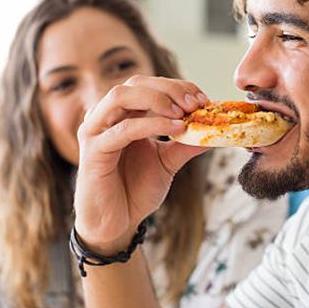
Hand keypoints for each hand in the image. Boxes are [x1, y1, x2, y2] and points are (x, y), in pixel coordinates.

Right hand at [73, 75, 208, 252]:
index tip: (203, 99)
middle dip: (169, 89)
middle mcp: (105, 116)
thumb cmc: (134, 191)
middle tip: (196, 103)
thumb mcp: (167, 162)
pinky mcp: (93, 151)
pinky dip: (151, 125)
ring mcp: (96, 131)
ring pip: (121, 96)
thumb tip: (215, 131)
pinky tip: (175, 129)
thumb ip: (186, 144)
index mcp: (122, 114)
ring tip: (183, 112)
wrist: (116, 224)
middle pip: (135, 83)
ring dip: (156, 98)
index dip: (177, 87)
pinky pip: (123, 129)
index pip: (148, 85)